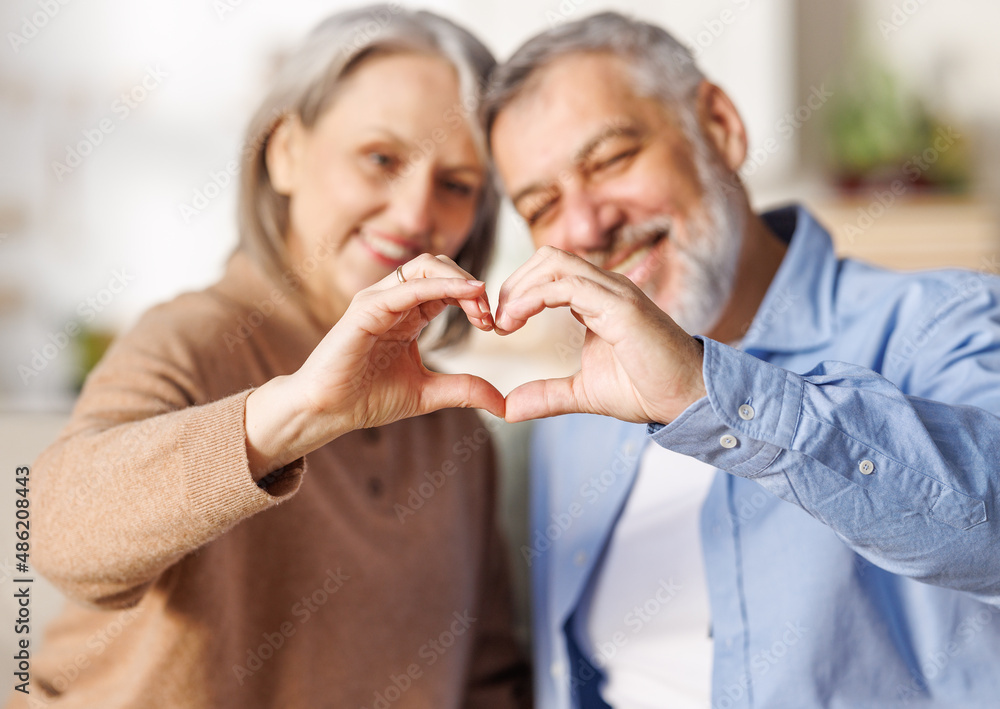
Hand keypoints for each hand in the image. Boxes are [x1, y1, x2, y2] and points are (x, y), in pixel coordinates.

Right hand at [245, 254, 502, 477]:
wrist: (327, 412)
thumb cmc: (367, 398)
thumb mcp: (428, 393)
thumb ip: (464, 390)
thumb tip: (504, 404)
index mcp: (408, 312)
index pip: (448, 286)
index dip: (475, 298)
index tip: (493, 325)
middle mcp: (394, 299)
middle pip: (440, 266)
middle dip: (471, 285)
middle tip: (490, 315)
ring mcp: (378, 299)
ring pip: (425, 266)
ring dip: (460, 280)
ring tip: (481, 304)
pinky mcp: (366, 308)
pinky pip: (407, 287)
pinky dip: (441, 285)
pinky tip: (468, 294)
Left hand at [494, 246, 706, 423]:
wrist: (687, 399)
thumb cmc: (645, 389)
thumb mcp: (582, 393)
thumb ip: (546, 395)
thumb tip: (507, 408)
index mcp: (597, 298)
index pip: (549, 272)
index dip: (519, 291)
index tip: (502, 326)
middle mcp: (606, 287)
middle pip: (547, 257)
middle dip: (514, 283)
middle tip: (498, 322)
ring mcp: (615, 292)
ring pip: (554, 262)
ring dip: (520, 288)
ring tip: (505, 323)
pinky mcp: (621, 307)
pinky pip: (567, 286)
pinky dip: (534, 298)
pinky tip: (518, 321)